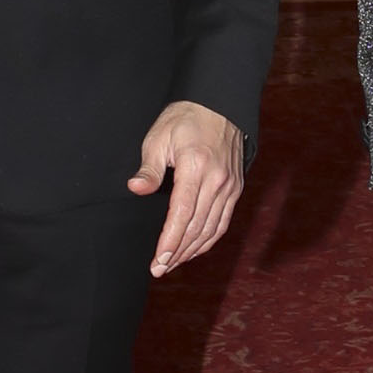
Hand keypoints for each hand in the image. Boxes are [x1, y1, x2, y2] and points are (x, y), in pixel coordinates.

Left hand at [128, 99, 244, 276]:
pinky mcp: (236, 188)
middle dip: (178, 252)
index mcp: (196, 167)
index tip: (158, 260)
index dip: (169, 242)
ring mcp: (230, 186)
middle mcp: (217, 180)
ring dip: (192, 250)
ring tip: (173, 263)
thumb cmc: (184, 119)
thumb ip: (149, 167)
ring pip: (212, 229)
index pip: (182, 214)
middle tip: (160, 268)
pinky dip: (209, 239)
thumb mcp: (159, 137)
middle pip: (197, 227)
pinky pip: (223, 221)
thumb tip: (136, 188)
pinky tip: (195, 249)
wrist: (219, 103)